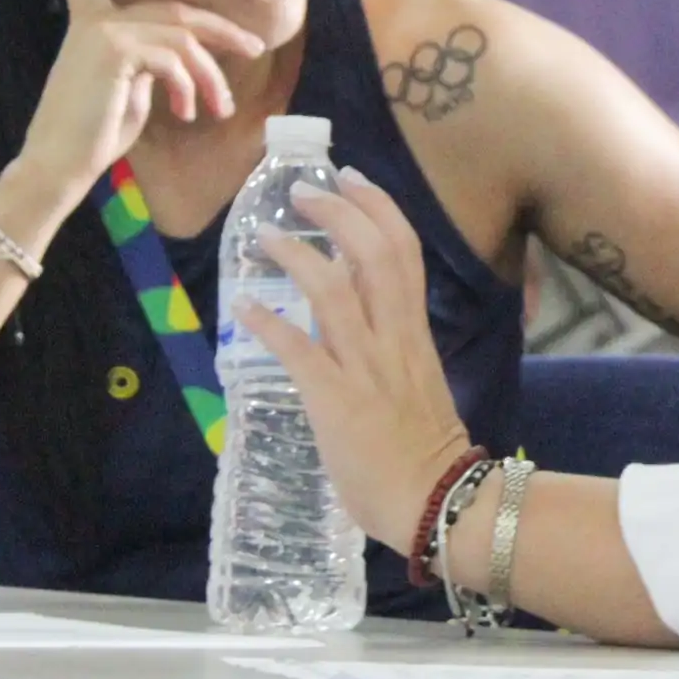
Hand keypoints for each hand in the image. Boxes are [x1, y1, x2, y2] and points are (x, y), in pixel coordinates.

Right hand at [16, 0, 265, 194]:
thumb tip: (182, 63)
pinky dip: (190, 87)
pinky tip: (188, 112)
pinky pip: (174, 59)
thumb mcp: (130, 88)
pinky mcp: (113, 51)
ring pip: (183, 39)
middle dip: (221, 31)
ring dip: (211, 76)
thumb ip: (150, 62)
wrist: (60, 165)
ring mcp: (102, 31)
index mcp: (90, 21)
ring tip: (220, 107)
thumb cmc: (95, 133)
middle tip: (254, 48)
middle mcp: (94, 18)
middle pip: (177, 10)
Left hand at [240, 181, 471, 554]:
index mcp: (414, 332)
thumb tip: (356, 318)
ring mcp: (364, 367)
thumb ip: (389, 345)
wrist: (435, 500)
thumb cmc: (424, 449)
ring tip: (264, 235)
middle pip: (373, 254)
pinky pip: (298, 351)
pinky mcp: (335, 400)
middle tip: (303, 191)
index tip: (351, 178)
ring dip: (295, 255)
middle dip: (338, 212)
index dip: (377, 207)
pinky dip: (268, 324)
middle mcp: (392, 338)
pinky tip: (243, 307)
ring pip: (334, 291)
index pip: (404, 251)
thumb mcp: (415, 379)